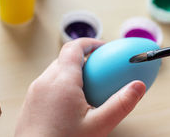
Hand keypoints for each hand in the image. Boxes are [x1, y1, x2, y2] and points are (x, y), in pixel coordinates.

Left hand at [15, 38, 145, 136]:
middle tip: (101, 70)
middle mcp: (44, 81)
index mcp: (61, 81)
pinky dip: (63, 85)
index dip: (90, 44)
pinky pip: (48, 84)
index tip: (105, 48)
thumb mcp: (98, 126)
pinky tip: (73, 105)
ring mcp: (35, 92)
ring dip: (73, 72)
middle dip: (85, 59)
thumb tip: (138, 86)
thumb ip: (120, 104)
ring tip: (89, 89)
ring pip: (56, 71)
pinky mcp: (30, 104)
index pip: (74, 47)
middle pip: (66, 58)